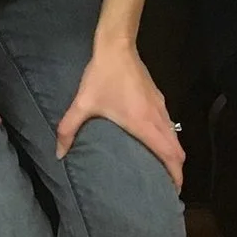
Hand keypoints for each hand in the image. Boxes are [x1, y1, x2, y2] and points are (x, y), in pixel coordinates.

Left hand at [55, 40, 183, 188]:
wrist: (117, 46)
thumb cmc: (102, 76)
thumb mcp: (83, 103)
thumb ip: (68, 130)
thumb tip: (59, 154)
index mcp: (144, 124)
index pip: (170, 155)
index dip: (176, 175)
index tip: (174, 190)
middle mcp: (158, 118)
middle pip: (178, 149)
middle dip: (176, 169)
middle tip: (166, 185)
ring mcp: (161, 107)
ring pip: (175, 136)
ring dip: (172, 153)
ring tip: (160, 167)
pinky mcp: (158, 98)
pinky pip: (169, 125)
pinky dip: (168, 139)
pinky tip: (152, 140)